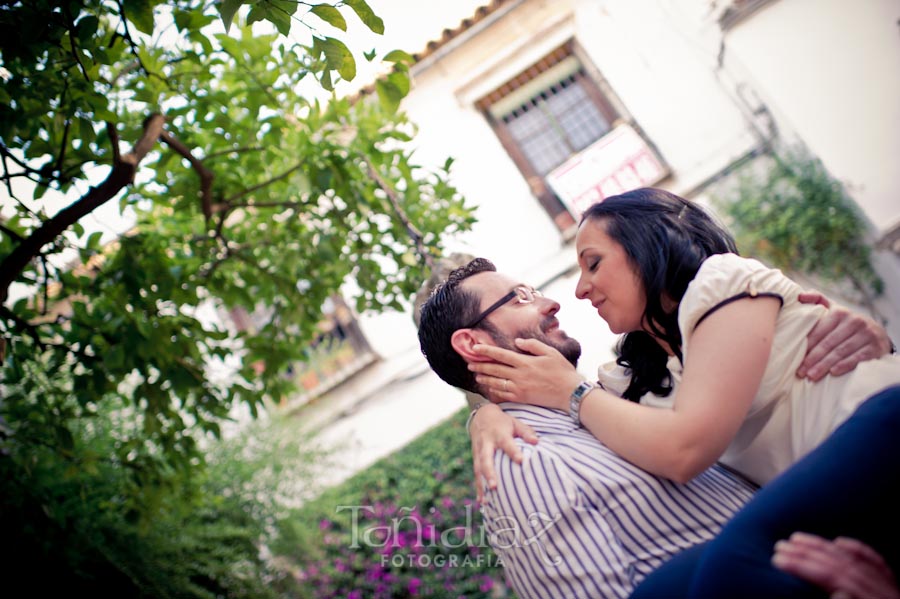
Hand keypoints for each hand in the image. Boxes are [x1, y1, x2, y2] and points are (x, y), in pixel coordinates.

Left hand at [468, 338, 582, 408]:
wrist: (570, 393)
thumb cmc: (562, 371)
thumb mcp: (550, 352)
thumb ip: (532, 345)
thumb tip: (517, 341)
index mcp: (525, 362)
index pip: (500, 354)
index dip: (486, 351)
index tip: (475, 348)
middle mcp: (519, 375)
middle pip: (494, 369)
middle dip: (480, 366)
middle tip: (469, 364)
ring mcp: (519, 388)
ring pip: (496, 383)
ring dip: (484, 379)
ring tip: (476, 376)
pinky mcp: (522, 398)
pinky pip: (503, 395)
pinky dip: (494, 391)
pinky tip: (489, 389)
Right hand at [469, 403, 537, 503]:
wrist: (481, 416)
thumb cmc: (503, 422)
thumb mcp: (515, 423)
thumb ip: (526, 432)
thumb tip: (536, 442)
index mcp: (499, 434)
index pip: (506, 443)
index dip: (513, 451)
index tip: (520, 460)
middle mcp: (486, 443)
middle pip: (486, 459)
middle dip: (489, 473)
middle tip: (494, 486)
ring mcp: (478, 452)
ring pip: (478, 469)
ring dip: (482, 484)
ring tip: (486, 500)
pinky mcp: (475, 458)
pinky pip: (476, 474)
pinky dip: (478, 488)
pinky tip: (482, 501)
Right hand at [772, 532, 898, 598]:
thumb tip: (838, 592)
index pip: (833, 579)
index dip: (803, 567)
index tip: (777, 560)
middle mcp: (883, 593)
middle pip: (842, 566)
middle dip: (808, 554)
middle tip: (780, 545)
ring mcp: (891, 591)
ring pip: (855, 562)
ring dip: (824, 547)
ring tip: (797, 538)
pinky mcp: (895, 591)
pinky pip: (879, 565)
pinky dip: (859, 550)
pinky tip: (841, 541)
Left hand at [797, 292, 891, 380]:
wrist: (876, 333)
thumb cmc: (846, 323)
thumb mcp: (834, 309)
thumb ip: (817, 300)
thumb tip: (799, 295)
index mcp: (840, 312)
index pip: (819, 331)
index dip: (807, 345)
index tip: (795, 358)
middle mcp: (854, 321)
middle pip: (828, 343)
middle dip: (812, 358)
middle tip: (800, 372)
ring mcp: (866, 334)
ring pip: (840, 352)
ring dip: (824, 365)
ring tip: (811, 376)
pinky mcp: (875, 347)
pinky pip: (857, 358)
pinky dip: (844, 365)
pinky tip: (833, 373)